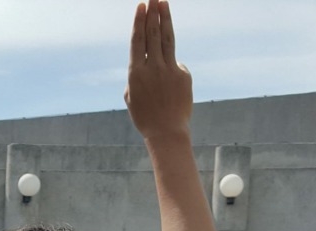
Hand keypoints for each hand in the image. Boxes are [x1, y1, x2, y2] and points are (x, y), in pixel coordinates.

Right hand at [124, 1, 191, 142]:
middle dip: (153, 13)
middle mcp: (153, 68)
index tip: (142, 6)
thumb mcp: (132, 96)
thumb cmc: (145, 116)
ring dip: (165, 20)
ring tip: (163, 4)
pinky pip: (176, 65)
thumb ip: (138, 75)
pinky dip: (171, 67)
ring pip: (167, 40)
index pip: (138, 40)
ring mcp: (170, 70)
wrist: (166, 132)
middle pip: (153, 34)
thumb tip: (150, 61)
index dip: (140, 21)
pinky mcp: (183, 75)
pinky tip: (169, 86)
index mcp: (136, 73)